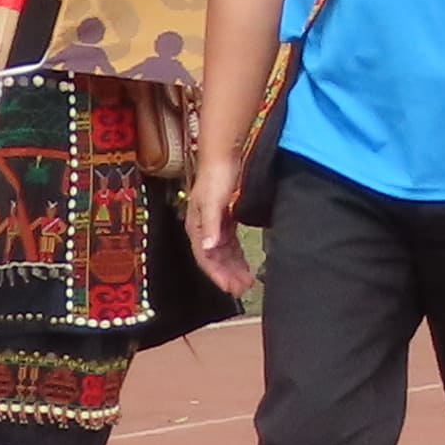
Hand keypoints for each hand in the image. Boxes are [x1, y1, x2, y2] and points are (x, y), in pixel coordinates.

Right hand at [187, 139, 248, 278]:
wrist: (224, 156)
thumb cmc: (215, 176)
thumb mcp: (213, 202)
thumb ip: (211, 226)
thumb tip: (208, 247)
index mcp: (196, 227)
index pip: (205, 258)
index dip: (217, 275)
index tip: (231, 288)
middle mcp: (204, 228)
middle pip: (216, 259)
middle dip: (228, 275)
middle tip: (244, 288)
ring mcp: (215, 224)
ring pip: (224, 253)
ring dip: (234, 267)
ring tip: (248, 281)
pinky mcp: (226, 219)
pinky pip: (231, 244)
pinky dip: (238, 255)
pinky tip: (246, 263)